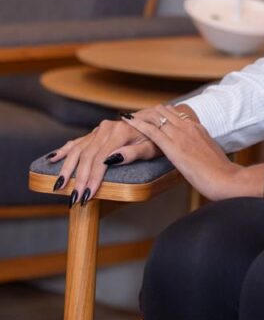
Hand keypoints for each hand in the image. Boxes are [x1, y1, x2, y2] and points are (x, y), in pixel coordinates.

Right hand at [47, 115, 161, 205]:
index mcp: (120, 132)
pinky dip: (65, 150)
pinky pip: (77, 141)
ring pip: (78, 150)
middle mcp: (106, 128)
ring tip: (58, 186)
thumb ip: (133, 153)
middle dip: (78, 179)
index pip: (101, 159)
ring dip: (67, 169)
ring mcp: (99, 129)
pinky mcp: (96, 132)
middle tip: (73, 198)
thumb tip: (111, 160)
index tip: (87, 195)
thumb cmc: (155, 139)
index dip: (92, 178)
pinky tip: (53, 158)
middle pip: (87, 156)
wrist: (154, 122)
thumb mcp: (151, 148)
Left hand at [128, 105, 263, 201]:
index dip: (162, 114)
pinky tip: (127, 121)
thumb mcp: (210, 155)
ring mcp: (181, 135)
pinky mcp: (173, 147)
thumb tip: (195, 155)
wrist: (226, 178)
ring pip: (156, 117)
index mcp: (198, 128)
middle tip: (134, 115)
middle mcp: (189, 127)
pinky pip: (152, 131)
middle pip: (164, 112)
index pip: (176, 114)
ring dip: (141, 116)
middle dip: (148, 113)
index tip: (151, 115)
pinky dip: (138, 124)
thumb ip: (200, 151)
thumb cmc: (221, 173)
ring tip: (127, 117)